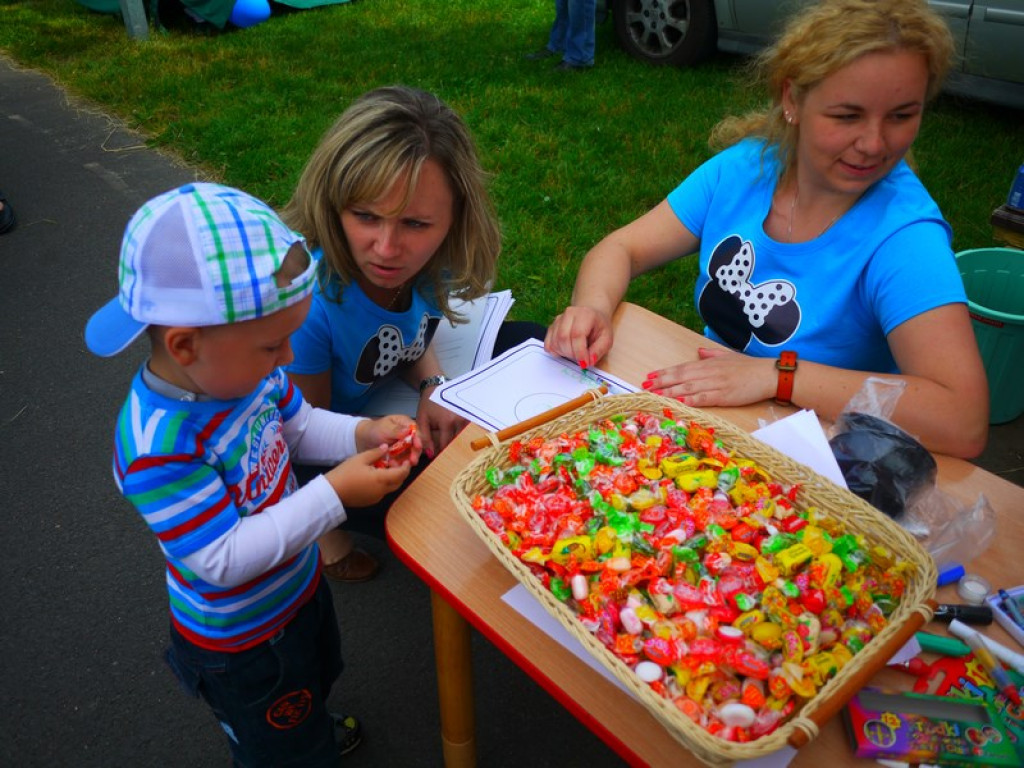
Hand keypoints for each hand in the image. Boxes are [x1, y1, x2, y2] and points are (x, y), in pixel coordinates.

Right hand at [323, 445, 412, 506]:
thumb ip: (376, 452)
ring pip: (391, 487)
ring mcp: (377, 498)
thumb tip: (386, 447)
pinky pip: (382, 492)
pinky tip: (375, 476)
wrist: (332, 492)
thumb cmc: (345, 473)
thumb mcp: (360, 458)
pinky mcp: (371, 501)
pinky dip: (384, 484)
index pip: (401, 474)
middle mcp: (382, 491)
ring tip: (384, 468)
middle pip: (398, 482)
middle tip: (396, 463)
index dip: (406, 467)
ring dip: (392, 479)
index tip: (406, 460)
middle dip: (401, 473)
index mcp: (381, 479)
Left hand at [357, 415, 422, 465]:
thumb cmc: (374, 430)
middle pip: (416, 444)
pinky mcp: (400, 455)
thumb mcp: (384, 428)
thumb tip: (409, 430)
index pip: (416, 432)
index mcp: (406, 424)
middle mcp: (408, 435)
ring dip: (407, 460)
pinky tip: (393, 465)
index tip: (417, 446)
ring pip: (411, 454)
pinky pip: (403, 460)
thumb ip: (396, 430)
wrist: (363, 440)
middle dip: (415, 453)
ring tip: (398, 464)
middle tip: (412, 461)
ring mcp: (404, 445)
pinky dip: (400, 464)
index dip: (418, 439)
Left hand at [416, 396, 466, 458]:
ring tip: (447, 442)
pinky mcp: (469, 416)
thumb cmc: (428, 404)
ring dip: (454, 443)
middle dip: (448, 449)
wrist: (437, 388)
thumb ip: (425, 438)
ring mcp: (466, 418)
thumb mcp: (422, 420)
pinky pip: (465, 431)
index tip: (436, 456)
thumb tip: (430, 455)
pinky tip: (454, 435)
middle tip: (441, 451)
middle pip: (455, 443)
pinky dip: (460, 436)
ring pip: (461, 438)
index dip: (440, 453)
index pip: (445, 445)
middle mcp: (459, 421)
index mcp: (447, 423)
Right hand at [544, 305, 613, 367]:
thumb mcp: (607, 338)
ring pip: (555, 342)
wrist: (592, 315)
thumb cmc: (599, 327)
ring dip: (564, 354)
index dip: (580, 352)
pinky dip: (555, 352)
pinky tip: (565, 351)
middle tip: (581, 359)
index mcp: (585, 314)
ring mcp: (558, 320)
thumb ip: (599, 350)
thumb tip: (588, 362)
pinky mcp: (551, 327)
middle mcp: (569, 314)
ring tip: (575, 353)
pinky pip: (548, 343)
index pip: (577, 334)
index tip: (584, 363)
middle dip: (572, 354)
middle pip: (563, 338)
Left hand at [641, 346, 775, 406]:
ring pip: (688, 387)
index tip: (650, 376)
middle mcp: (709, 372)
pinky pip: (703, 398)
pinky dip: (689, 400)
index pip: (682, 367)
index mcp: (708, 363)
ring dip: (669, 391)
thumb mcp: (728, 356)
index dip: (665, 372)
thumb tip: (698, 352)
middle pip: (680, 377)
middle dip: (661, 381)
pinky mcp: (724, 396)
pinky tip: (677, 402)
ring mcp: (716, 384)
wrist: (768, 374)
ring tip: (654, 394)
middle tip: (645, 386)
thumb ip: (711, 354)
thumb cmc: (749, 367)